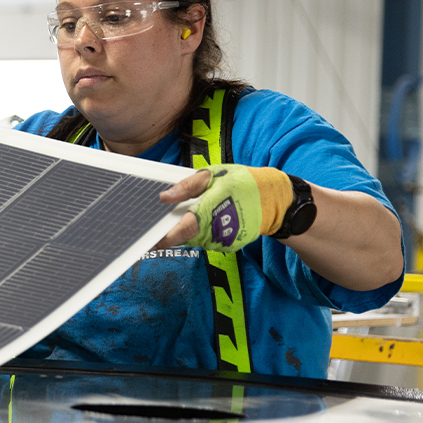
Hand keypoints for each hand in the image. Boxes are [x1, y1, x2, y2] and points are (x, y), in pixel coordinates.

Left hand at [154, 165, 292, 251]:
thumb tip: (164, 196)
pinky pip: (207, 240)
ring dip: (189, 229)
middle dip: (172, 231)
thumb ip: (187, 186)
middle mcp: (215, 231)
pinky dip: (202, 232)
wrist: (275, 200)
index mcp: (209, 212)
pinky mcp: (228, 246)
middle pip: (184, 237)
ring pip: (195, 239)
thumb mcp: (213, 175)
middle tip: (162, 220)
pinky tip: (208, 218)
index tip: (148, 240)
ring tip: (194, 212)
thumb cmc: (244, 183)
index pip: (180, 232)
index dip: (162, 238)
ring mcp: (223, 241)